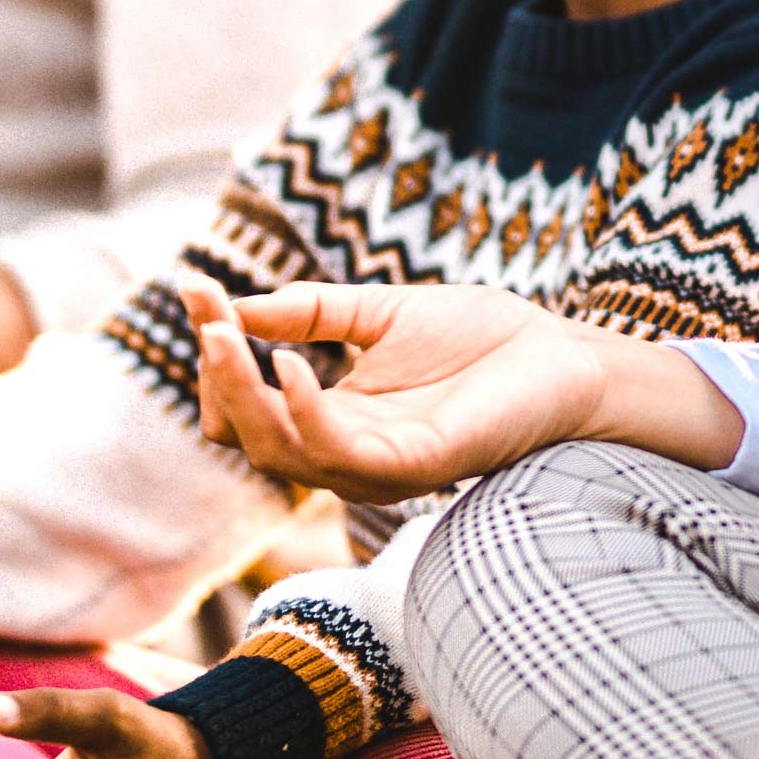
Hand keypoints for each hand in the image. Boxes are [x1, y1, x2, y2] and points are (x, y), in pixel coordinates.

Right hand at [185, 277, 736, 505]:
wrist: (561, 353)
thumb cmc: (482, 336)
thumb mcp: (379, 311)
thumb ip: (311, 312)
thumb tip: (233, 306)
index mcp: (337, 418)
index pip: (249, 408)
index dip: (217, 359)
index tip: (197, 294)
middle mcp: (348, 451)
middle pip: (252, 437)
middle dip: (219, 380)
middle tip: (208, 322)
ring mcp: (378, 464)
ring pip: (282, 453)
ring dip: (245, 397)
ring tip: (227, 337)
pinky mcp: (414, 465)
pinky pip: (339, 454)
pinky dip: (302, 413)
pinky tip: (287, 366)